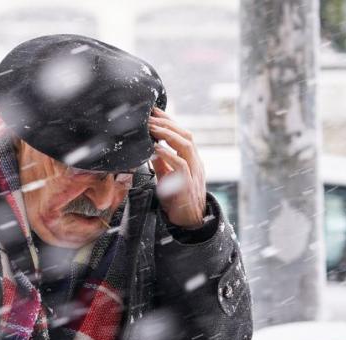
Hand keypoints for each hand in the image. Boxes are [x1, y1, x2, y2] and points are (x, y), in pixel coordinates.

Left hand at [148, 108, 206, 228]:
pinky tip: (156, 149)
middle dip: (168, 123)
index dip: (169, 121)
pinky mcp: (189, 184)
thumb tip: (150, 147)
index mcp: (191, 158)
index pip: (182, 134)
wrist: (189, 221)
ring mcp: (194, 172)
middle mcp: (195, 162)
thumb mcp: (167, 176)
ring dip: (168, 135)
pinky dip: (168, 155)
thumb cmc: (177, 198)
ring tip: (151, 128)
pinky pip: (181, 165)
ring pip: (186, 146)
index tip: (154, 111)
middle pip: (186, 135)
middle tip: (150, 117)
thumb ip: (161, 162)